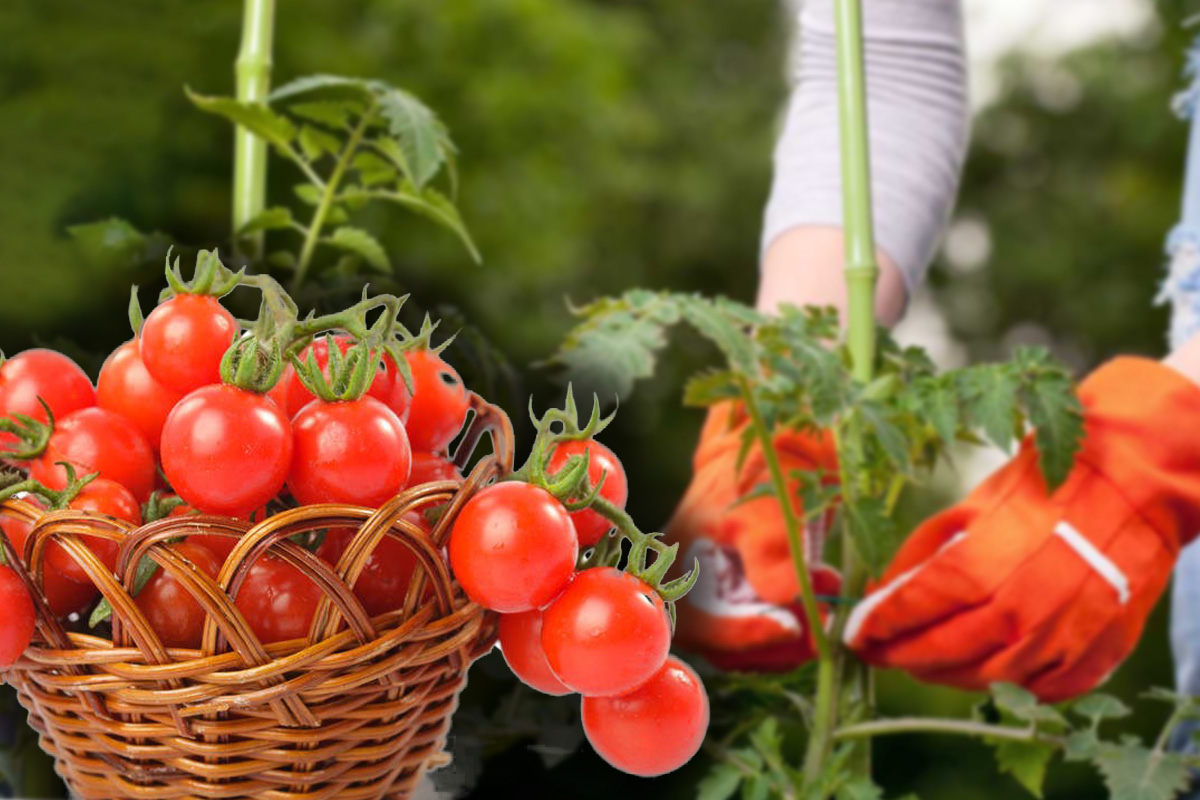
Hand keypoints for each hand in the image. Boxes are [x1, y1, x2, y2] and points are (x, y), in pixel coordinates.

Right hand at [665, 400, 840, 670]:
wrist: (781, 444)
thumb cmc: (767, 469)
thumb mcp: (769, 508)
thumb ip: (772, 556)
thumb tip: (784, 606)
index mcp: (676, 564)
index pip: (703, 625)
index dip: (747, 634)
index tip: (793, 628)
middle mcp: (689, 588)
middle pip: (724, 645)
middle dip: (776, 640)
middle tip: (821, 623)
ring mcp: (715, 596)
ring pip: (747, 644)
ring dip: (792, 633)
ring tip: (828, 600)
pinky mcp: (742, 598)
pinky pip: (763, 630)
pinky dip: (796, 623)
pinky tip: (823, 593)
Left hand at [845, 358, 1199, 701]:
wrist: (1131, 487)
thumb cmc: (1043, 486)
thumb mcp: (970, 507)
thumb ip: (921, 554)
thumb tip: (881, 592)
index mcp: (979, 569)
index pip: (910, 614)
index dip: (876, 628)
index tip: (855, 635)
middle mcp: (1015, 614)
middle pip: (939, 654)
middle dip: (900, 656)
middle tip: (879, 654)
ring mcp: (1056, 640)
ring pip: (984, 678)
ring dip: (945, 673)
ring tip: (924, 661)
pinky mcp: (1092, 656)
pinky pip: (1037, 689)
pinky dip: (1006, 683)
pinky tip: (986, 666)